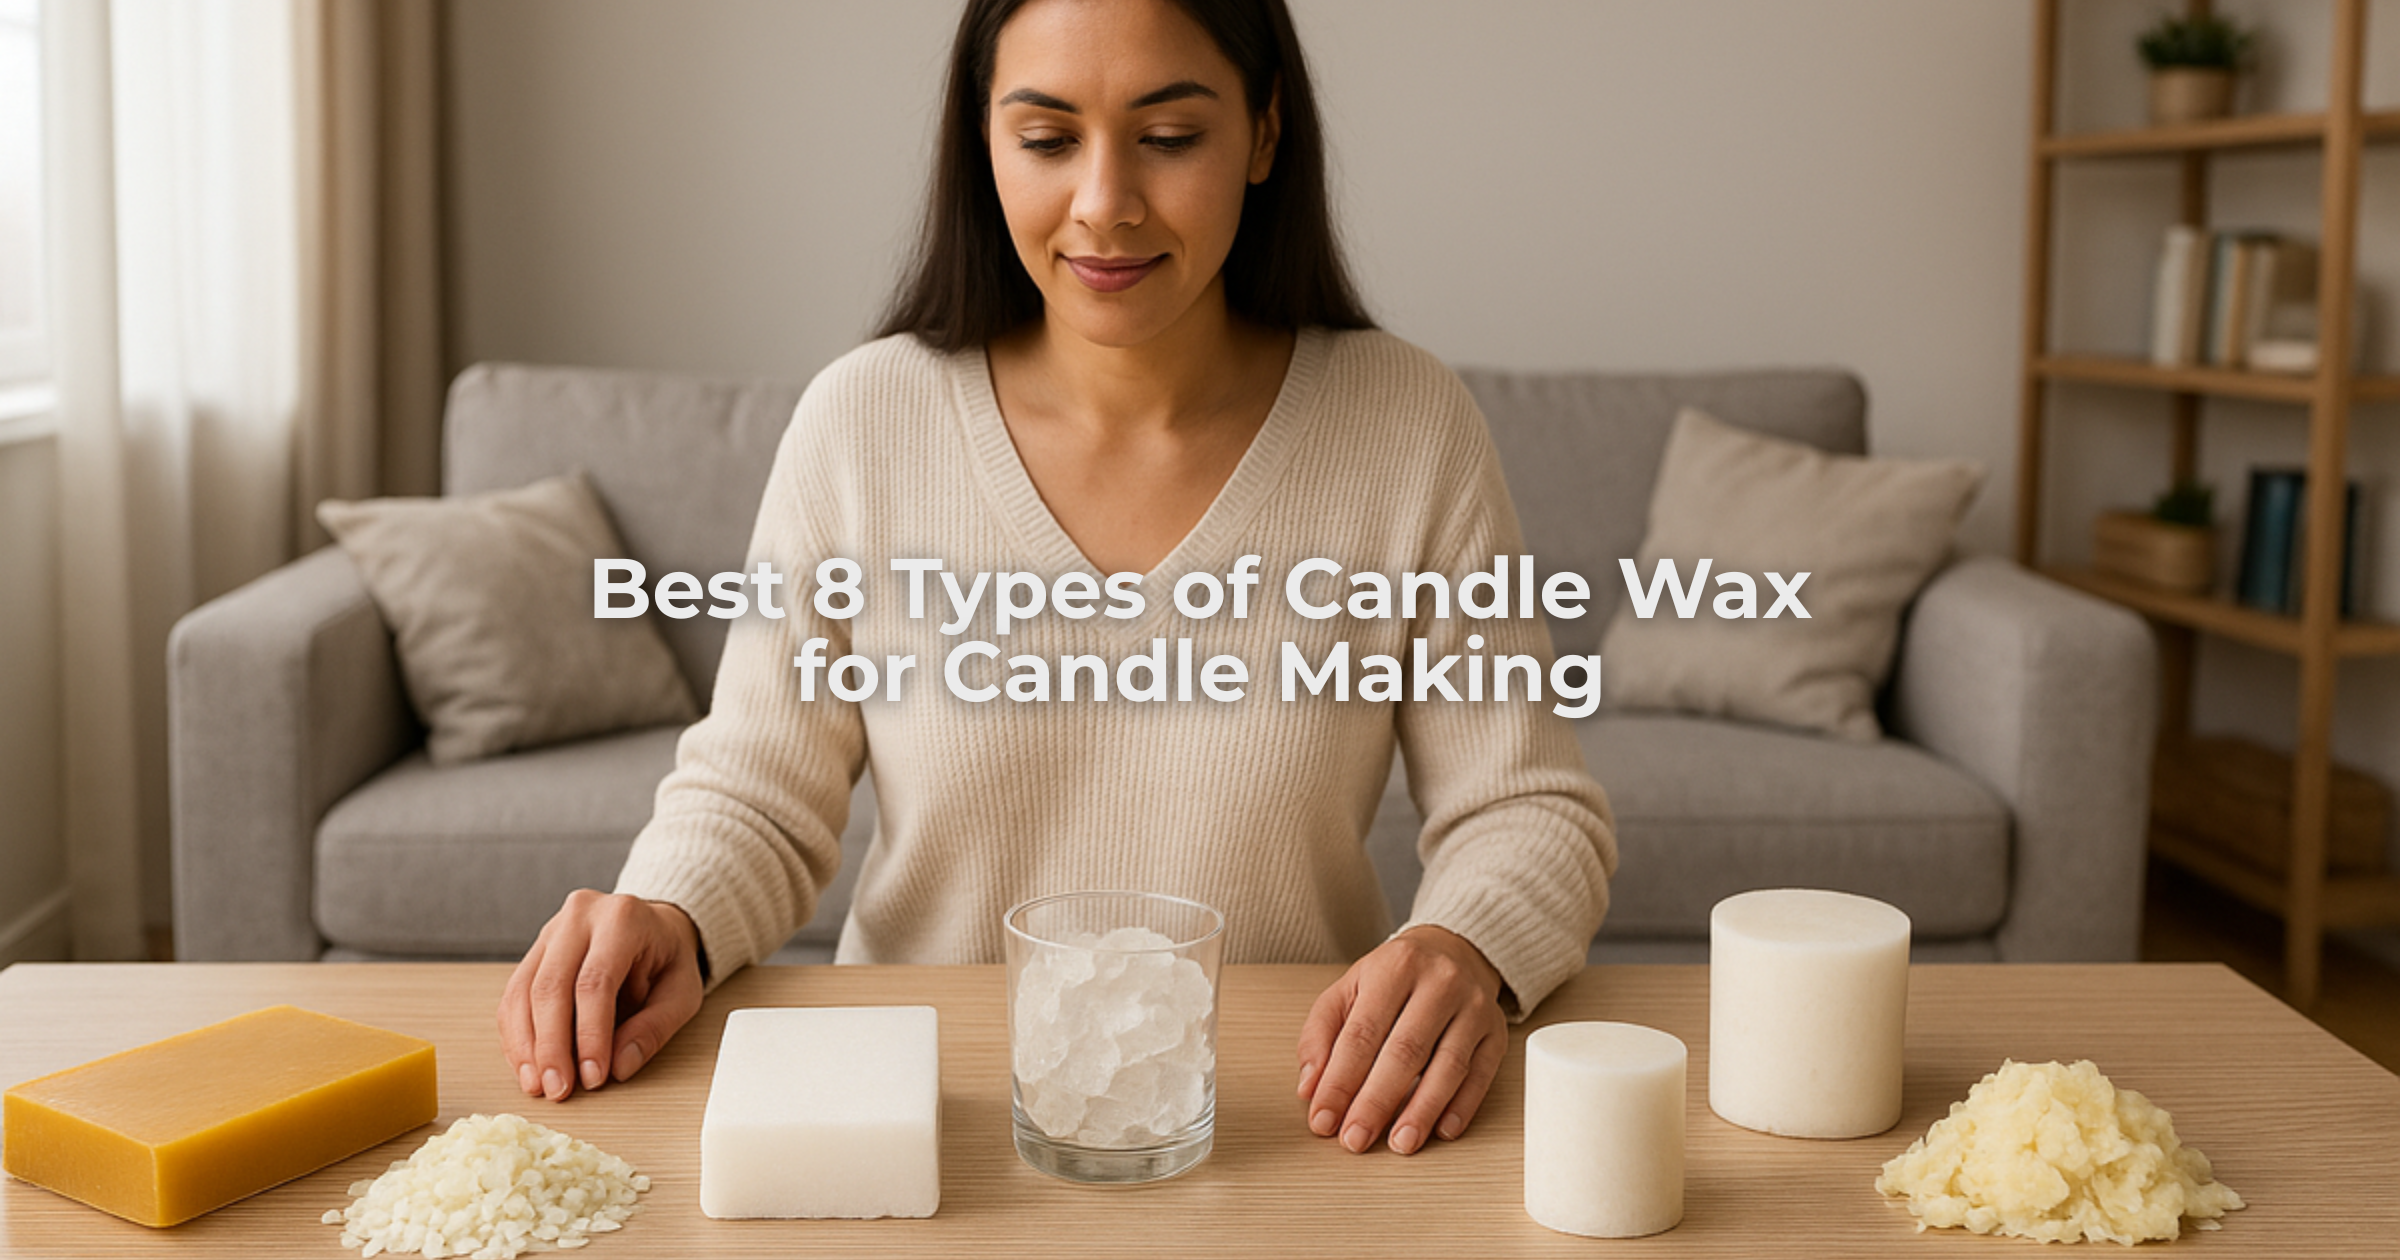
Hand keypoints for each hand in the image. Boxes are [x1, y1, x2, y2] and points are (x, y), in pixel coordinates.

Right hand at [498, 890, 704, 1101]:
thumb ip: (655, 1028)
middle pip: (551, 986)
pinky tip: (527, 1066)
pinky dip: (517, 1036)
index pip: (595, 982)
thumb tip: (619, 1067)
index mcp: (623, 918)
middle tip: (558, 1089)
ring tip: (538, 1085)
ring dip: (526, 1046)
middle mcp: (580, 916)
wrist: (655, 926)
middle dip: (551, 1046)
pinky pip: (513, 995)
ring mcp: (551, 931)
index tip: (592, 1076)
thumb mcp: (683, 991)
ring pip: (523, 992)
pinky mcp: (534, 952)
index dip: (590, 1034)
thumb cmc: (669, 957)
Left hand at [1296, 925, 1507, 1154]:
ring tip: (1399, 1143)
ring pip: (1448, 1066)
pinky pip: (1482, 1074)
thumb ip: (1321, 1035)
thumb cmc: (1394, 978)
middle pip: (1405, 1051)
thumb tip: (1310, 1088)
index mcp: (1394, 967)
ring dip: (1421, 1111)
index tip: (1323, 1118)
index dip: (1340, 1081)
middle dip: (1376, 1102)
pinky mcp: (1496, 1032)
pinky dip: (1462, 1107)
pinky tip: (1442, 1130)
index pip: (1362, 1033)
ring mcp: (1473, 1007)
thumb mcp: (1348, 990)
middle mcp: (1439, 983)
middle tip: (1356, 1139)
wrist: (1452, 951)